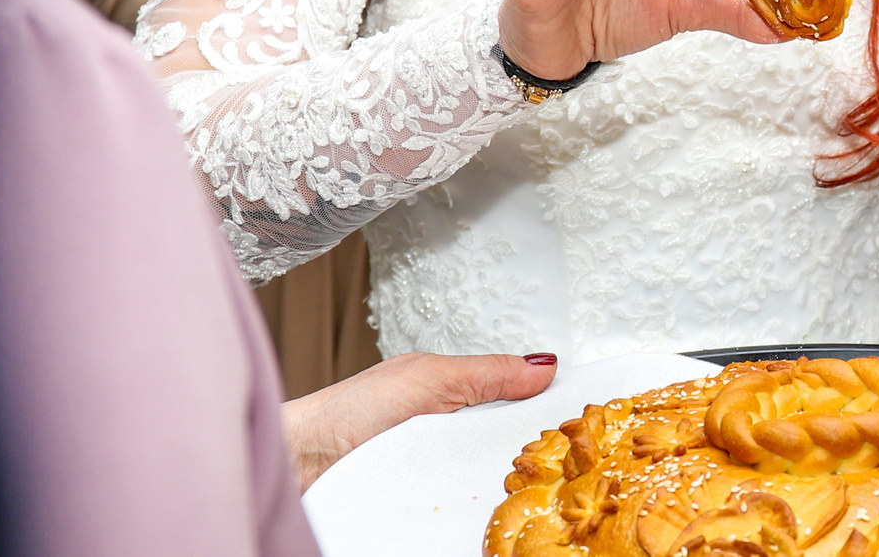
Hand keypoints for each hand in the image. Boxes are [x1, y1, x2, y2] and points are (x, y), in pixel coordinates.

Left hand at [284, 351, 558, 488]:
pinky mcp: (423, 506)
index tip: (583, 420)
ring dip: (505, 485)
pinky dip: (477, 508)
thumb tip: (544, 367)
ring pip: (488, 480)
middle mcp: (446, 435)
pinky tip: (489, 511)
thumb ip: (486, 373)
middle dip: (532, 452)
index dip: (548, 408)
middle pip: (508, 446)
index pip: (516, 401)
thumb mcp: (426, 378)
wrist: (294, 467)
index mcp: (452, 394)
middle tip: (562, 461)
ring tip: (531, 491)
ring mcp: (435, 474)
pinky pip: (463, 508)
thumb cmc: (343, 414)